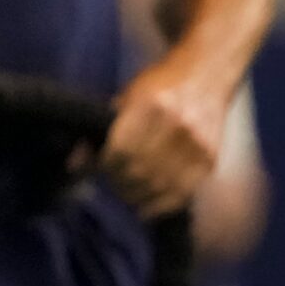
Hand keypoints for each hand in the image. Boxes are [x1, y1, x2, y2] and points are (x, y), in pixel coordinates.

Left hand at [102, 60, 227, 216]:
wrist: (205, 76)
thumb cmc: (158, 86)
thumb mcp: (127, 96)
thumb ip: (102, 129)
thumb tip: (74, 165)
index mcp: (151, 105)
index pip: (121, 149)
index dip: (106, 165)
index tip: (101, 168)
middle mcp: (177, 125)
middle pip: (140, 170)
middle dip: (121, 183)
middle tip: (114, 184)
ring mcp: (197, 143)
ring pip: (160, 186)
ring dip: (138, 197)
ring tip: (128, 195)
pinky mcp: (210, 159)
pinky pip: (183, 192)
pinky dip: (162, 206)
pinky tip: (146, 209)